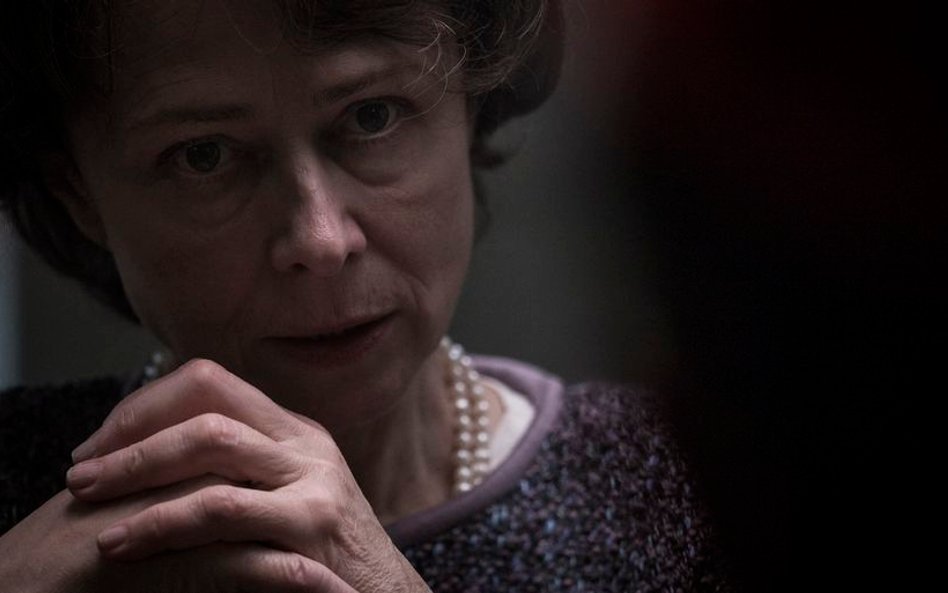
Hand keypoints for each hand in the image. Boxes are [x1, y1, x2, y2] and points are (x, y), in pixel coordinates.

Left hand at [66, 359, 429, 592]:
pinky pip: (222, 508)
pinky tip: (126, 543)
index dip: (146, 405)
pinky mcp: (313, 524)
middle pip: (206, 402)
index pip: (210, 381)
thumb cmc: (323, 561)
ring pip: (211, 443)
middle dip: (132, 434)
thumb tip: (149, 466)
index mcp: (294, 431)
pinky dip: (162, 522)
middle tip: (80, 472)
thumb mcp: (285, 501)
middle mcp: (305, 443)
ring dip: (137, 470)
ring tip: (88, 501)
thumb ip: (236, 475)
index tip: (99, 445)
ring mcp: (314, 478)